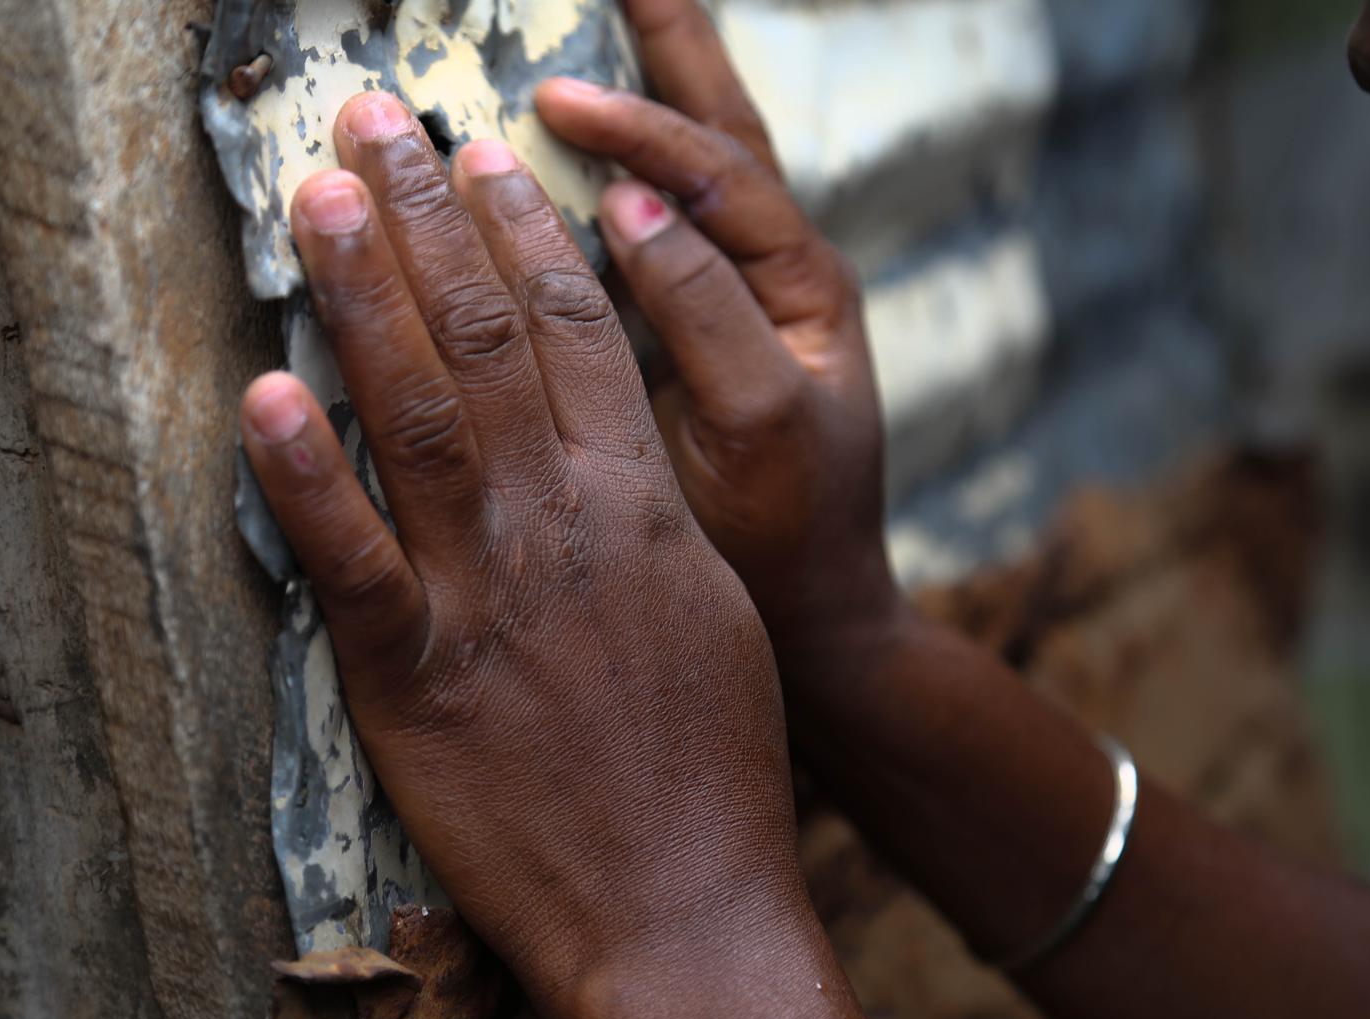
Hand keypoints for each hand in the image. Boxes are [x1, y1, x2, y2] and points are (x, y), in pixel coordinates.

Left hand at [241, 92, 887, 1018]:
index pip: (581, 327)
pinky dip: (300, 476)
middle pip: (487, 335)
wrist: (692, 905)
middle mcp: (564, 521)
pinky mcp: (416, 681)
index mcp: (641, 502)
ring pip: (414, 413)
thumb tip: (608, 446)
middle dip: (426, 212)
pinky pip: (348, 563)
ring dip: (360, 291)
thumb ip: (649, 516)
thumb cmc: (714, 766)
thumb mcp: (706, 612)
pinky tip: (263, 392)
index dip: (524, 228)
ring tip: (319, 193)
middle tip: (375, 117)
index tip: (485, 152)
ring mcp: (486, 595)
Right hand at [536, 0, 898, 665]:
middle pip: (724, 130)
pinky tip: (578, 146)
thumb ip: (707, 316)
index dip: (642, 131)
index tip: (555, 101)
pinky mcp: (701, 332)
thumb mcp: (759, 425)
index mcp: (802, 284)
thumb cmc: (792, 530)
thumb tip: (633, 212)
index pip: (721, 174)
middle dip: (675, 46)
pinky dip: (625, 172)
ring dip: (657, 88)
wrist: (814, 609)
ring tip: (612, 17)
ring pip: (699, 167)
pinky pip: (664, 228)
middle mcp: (778, 272)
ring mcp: (741, 296)